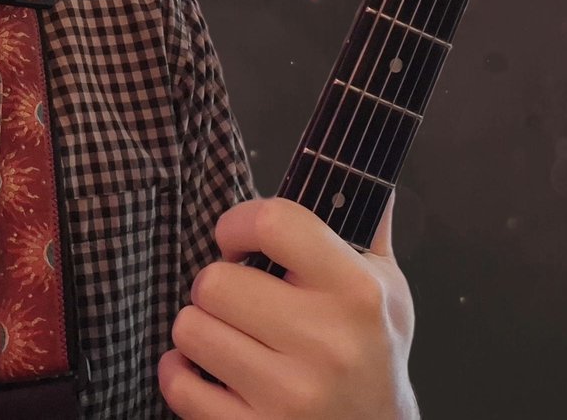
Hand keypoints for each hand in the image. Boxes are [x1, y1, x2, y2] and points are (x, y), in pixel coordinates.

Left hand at [158, 190, 417, 418]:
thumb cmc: (375, 356)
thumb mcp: (388, 290)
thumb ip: (367, 228)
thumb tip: (358, 172)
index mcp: (357, 292)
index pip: (272, 222)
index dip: (238, 223)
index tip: (237, 239)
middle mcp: (326, 343)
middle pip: (215, 280)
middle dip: (217, 286)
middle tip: (240, 301)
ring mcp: (289, 394)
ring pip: (189, 328)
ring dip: (200, 329)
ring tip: (231, 337)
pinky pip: (178, 385)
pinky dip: (182, 376)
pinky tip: (210, 373)